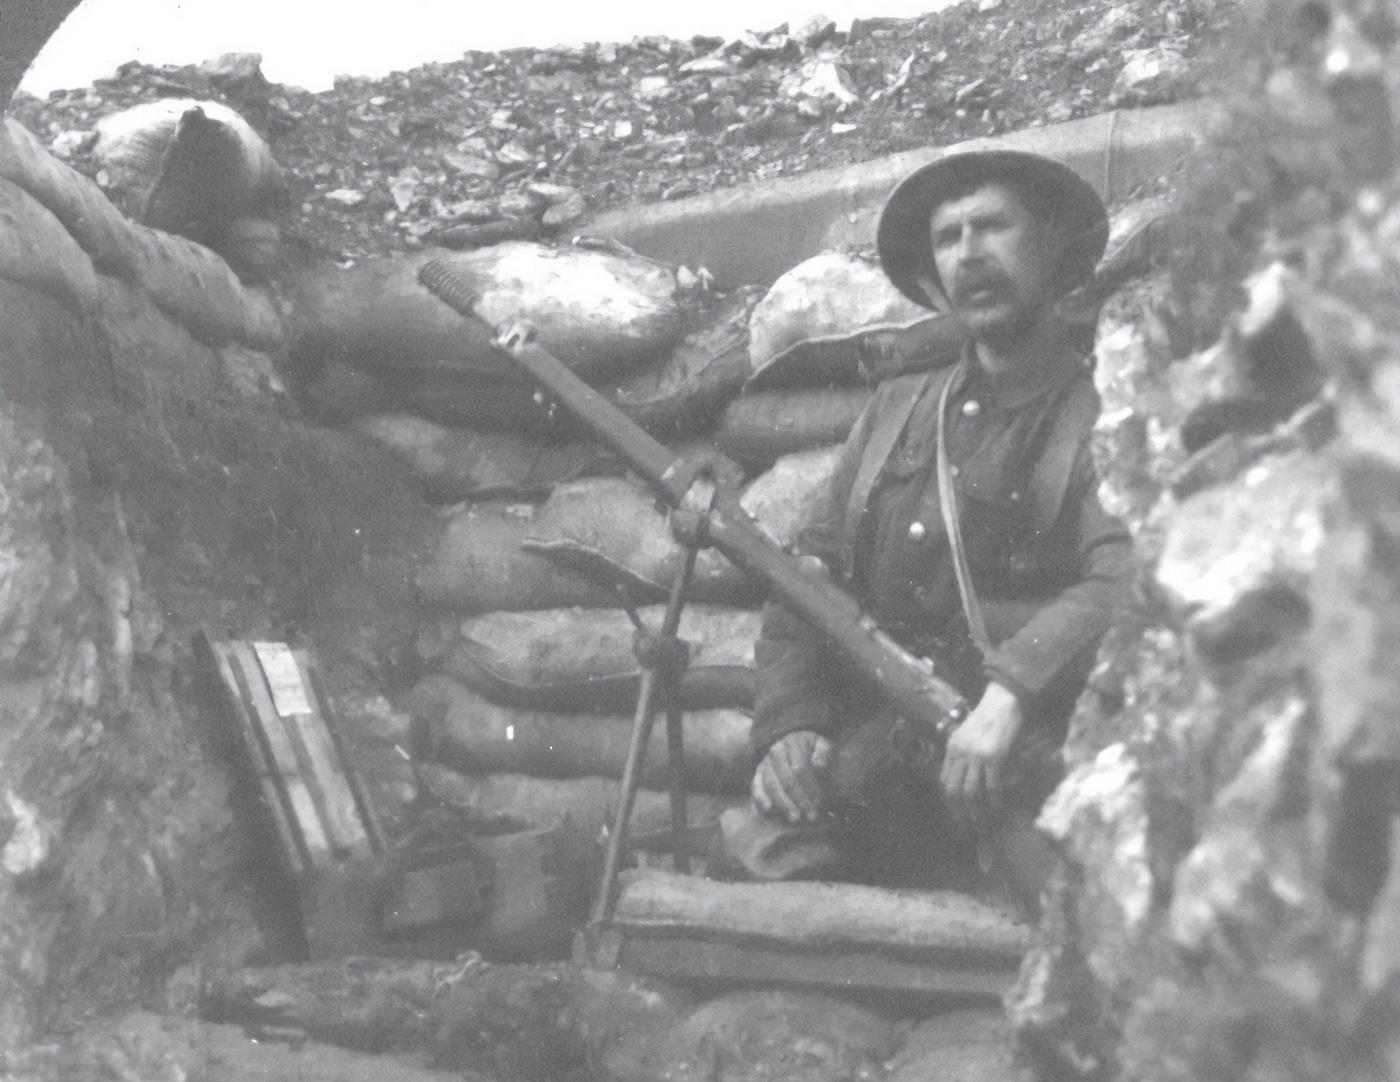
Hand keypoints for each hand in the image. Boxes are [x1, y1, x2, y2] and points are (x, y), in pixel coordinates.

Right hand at [751, 731, 833, 822]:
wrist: (799, 746)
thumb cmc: (815, 750)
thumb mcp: (824, 746)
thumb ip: (824, 753)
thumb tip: (819, 767)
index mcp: (793, 743)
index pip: (800, 768)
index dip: (810, 787)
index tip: (819, 803)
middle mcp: (776, 751)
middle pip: (786, 779)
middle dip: (799, 799)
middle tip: (810, 816)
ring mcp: (765, 762)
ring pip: (772, 785)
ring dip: (783, 803)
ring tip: (794, 818)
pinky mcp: (758, 773)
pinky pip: (756, 785)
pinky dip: (760, 798)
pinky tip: (768, 810)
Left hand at [940, 682, 1023, 826]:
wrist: (1003, 701)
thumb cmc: (988, 718)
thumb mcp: (967, 735)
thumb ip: (963, 755)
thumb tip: (966, 780)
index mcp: (952, 748)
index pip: (945, 781)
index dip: (950, 801)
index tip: (957, 815)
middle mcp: (960, 753)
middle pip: (953, 790)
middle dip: (959, 813)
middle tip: (967, 829)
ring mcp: (977, 755)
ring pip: (970, 792)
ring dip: (976, 813)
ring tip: (982, 826)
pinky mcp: (995, 756)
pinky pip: (992, 786)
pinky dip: (994, 801)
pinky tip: (998, 809)